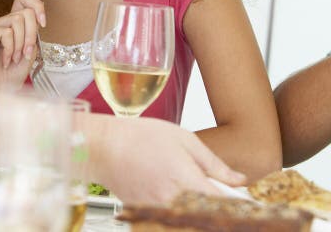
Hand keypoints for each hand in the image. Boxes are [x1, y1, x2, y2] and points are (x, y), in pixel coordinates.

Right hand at [0, 0, 45, 88]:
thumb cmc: (11, 76)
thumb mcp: (30, 52)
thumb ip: (33, 34)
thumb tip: (35, 18)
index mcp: (13, 24)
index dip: (37, 5)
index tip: (43, 24)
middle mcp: (2, 22)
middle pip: (26, 12)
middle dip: (31, 34)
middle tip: (26, 53)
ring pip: (17, 20)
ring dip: (21, 44)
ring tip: (15, 59)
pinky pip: (6, 32)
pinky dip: (10, 49)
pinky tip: (6, 61)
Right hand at [87, 114, 246, 204]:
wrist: (101, 146)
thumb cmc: (139, 136)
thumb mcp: (183, 139)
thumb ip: (213, 163)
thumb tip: (239, 180)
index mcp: (187, 180)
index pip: (225, 205)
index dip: (243, 209)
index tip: (256, 209)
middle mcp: (173, 200)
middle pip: (208, 219)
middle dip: (222, 214)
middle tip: (232, 210)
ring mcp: (157, 210)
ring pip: (188, 221)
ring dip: (200, 215)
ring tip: (205, 204)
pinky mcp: (145, 213)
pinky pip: (169, 219)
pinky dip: (180, 216)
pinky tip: (183, 205)